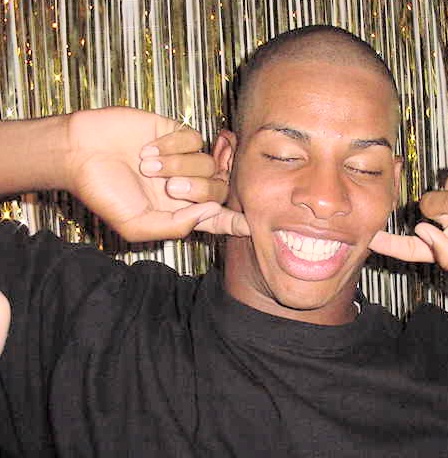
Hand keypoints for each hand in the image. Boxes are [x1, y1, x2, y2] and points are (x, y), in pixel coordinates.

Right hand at [66, 107, 247, 240]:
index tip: (251, 224)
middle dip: (199, 189)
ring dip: (178, 164)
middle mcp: (187, 187)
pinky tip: (148, 147)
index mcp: (180, 212)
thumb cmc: (103, 192)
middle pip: (219, 190)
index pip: (218, 219)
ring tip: (146, 165)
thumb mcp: (136, 225)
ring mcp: (183, 160)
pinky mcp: (176, 134)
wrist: (79, 152)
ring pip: (209, 163)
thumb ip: (175, 226)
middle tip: (170, 187)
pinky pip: (194, 139)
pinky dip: (172, 144)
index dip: (236, 222)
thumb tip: (211, 211)